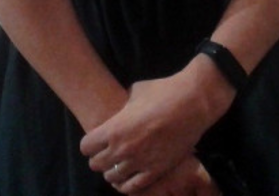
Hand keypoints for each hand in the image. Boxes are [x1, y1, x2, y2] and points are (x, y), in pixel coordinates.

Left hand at [81, 64, 232, 192]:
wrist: (192, 102)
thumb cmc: (163, 91)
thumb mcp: (135, 93)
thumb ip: (123, 107)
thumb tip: (121, 111)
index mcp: (114, 128)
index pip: (86, 147)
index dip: (90, 143)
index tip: (96, 140)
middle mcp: (122, 149)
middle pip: (96, 164)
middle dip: (99, 158)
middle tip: (108, 152)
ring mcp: (139, 162)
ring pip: (112, 178)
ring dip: (113, 171)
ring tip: (120, 164)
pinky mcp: (156, 171)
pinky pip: (133, 188)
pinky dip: (127, 184)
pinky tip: (128, 178)